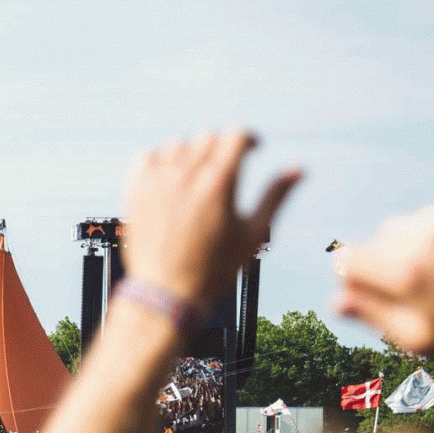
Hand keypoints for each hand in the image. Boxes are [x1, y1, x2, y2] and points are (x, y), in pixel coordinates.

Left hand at [123, 132, 300, 313]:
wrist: (166, 295)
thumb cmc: (213, 271)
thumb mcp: (252, 235)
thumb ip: (275, 197)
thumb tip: (298, 170)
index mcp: (219, 183)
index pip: (236, 135)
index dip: (248, 139)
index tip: (251, 149)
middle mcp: (186, 176)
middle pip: (209, 137)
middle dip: (222, 150)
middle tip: (225, 174)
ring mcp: (157, 182)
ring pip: (178, 145)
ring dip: (192, 155)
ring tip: (197, 181)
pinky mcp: (135, 191)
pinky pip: (147, 156)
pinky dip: (160, 162)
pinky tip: (169, 180)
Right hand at [335, 207, 433, 355]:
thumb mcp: (418, 339)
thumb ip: (373, 317)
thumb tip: (336, 302)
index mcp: (407, 276)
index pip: (347, 262)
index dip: (350, 282)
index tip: (367, 297)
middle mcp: (424, 242)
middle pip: (368, 244)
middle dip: (376, 266)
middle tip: (403, 292)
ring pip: (395, 228)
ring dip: (399, 248)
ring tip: (425, 275)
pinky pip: (422, 219)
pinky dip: (423, 236)